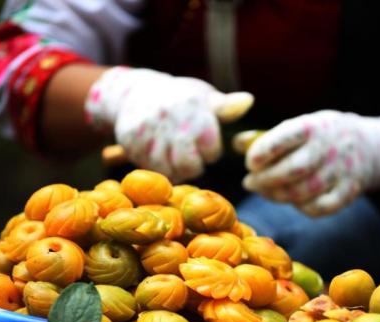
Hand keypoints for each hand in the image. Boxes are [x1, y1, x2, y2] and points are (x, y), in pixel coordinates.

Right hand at [85, 67, 252, 181]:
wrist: (135, 92)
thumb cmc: (180, 99)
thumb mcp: (204, 97)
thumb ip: (226, 106)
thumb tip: (249, 101)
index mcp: (194, 109)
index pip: (211, 150)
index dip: (210, 152)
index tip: (205, 144)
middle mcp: (170, 118)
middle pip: (188, 166)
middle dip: (193, 167)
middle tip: (190, 158)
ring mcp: (148, 130)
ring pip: (166, 170)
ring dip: (173, 169)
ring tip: (172, 155)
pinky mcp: (130, 139)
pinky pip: (147, 166)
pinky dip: (154, 165)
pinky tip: (156, 153)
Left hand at [241, 110, 379, 216]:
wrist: (371, 146)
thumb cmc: (322, 136)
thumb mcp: (300, 127)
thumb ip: (268, 137)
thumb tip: (236, 144)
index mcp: (314, 126)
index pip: (286, 137)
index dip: (264, 151)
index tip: (250, 163)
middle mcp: (330, 147)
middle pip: (294, 169)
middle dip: (266, 180)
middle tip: (249, 183)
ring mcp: (341, 171)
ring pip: (305, 191)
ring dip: (278, 195)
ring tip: (265, 192)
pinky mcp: (349, 192)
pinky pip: (321, 207)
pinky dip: (302, 207)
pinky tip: (291, 201)